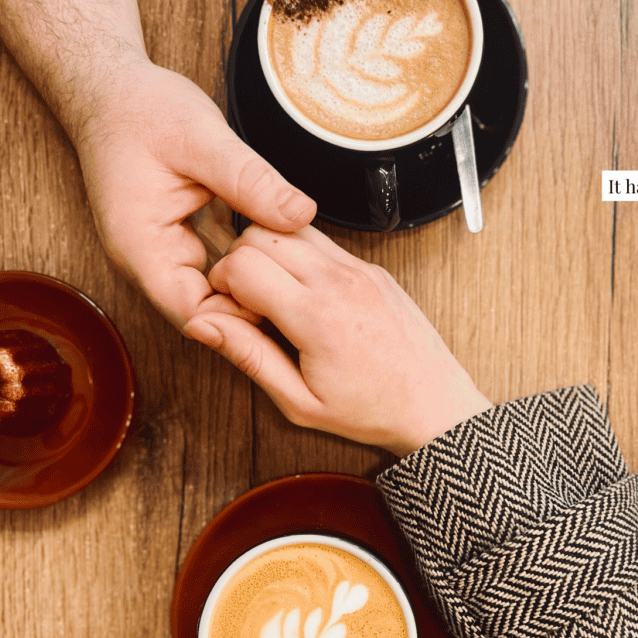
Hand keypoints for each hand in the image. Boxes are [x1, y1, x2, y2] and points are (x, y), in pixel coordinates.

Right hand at [71, 60, 316, 327]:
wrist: (110, 91)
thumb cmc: (141, 110)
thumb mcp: (201, 138)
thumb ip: (250, 180)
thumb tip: (300, 215)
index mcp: (142, 249)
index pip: (194, 315)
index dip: (240, 318)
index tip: (284, 298)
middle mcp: (150, 262)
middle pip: (208, 312)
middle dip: (253, 305)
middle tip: (303, 290)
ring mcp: (165, 252)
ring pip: (217, 291)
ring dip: (254, 284)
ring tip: (298, 275)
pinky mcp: (181, 239)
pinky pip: (219, 266)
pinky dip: (249, 260)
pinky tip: (281, 250)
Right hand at [184, 225, 491, 455]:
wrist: (433, 404)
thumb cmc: (372, 410)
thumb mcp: (299, 402)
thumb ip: (248, 356)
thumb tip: (204, 325)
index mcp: (316, 316)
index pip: (241, 264)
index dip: (222, 287)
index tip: (232, 315)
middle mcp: (339, 281)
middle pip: (259, 234)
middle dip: (240, 264)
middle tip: (250, 306)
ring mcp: (359, 269)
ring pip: (290, 228)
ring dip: (271, 254)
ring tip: (278, 299)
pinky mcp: (372, 267)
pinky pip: (322, 242)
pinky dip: (301, 258)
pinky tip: (306, 297)